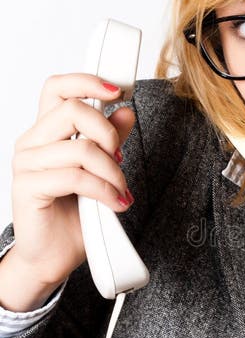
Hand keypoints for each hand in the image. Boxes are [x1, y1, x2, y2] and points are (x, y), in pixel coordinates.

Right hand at [8, 74, 135, 288]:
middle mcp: (33, 142)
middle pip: (73, 110)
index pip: (57, 88)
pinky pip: (76, 178)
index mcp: (47, 131)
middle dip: (108, 133)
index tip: (117, 91)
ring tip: (121, 191)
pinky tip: (115, 203)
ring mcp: (26, 164)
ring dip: (112, 172)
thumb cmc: (73, 215)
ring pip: (81, 148)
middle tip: (120, 159)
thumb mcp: (101, 170)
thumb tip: (125, 111)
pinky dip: (104, 190)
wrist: (53, 256)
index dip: (87, 81)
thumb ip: (109, 140)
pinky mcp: (28, 188)